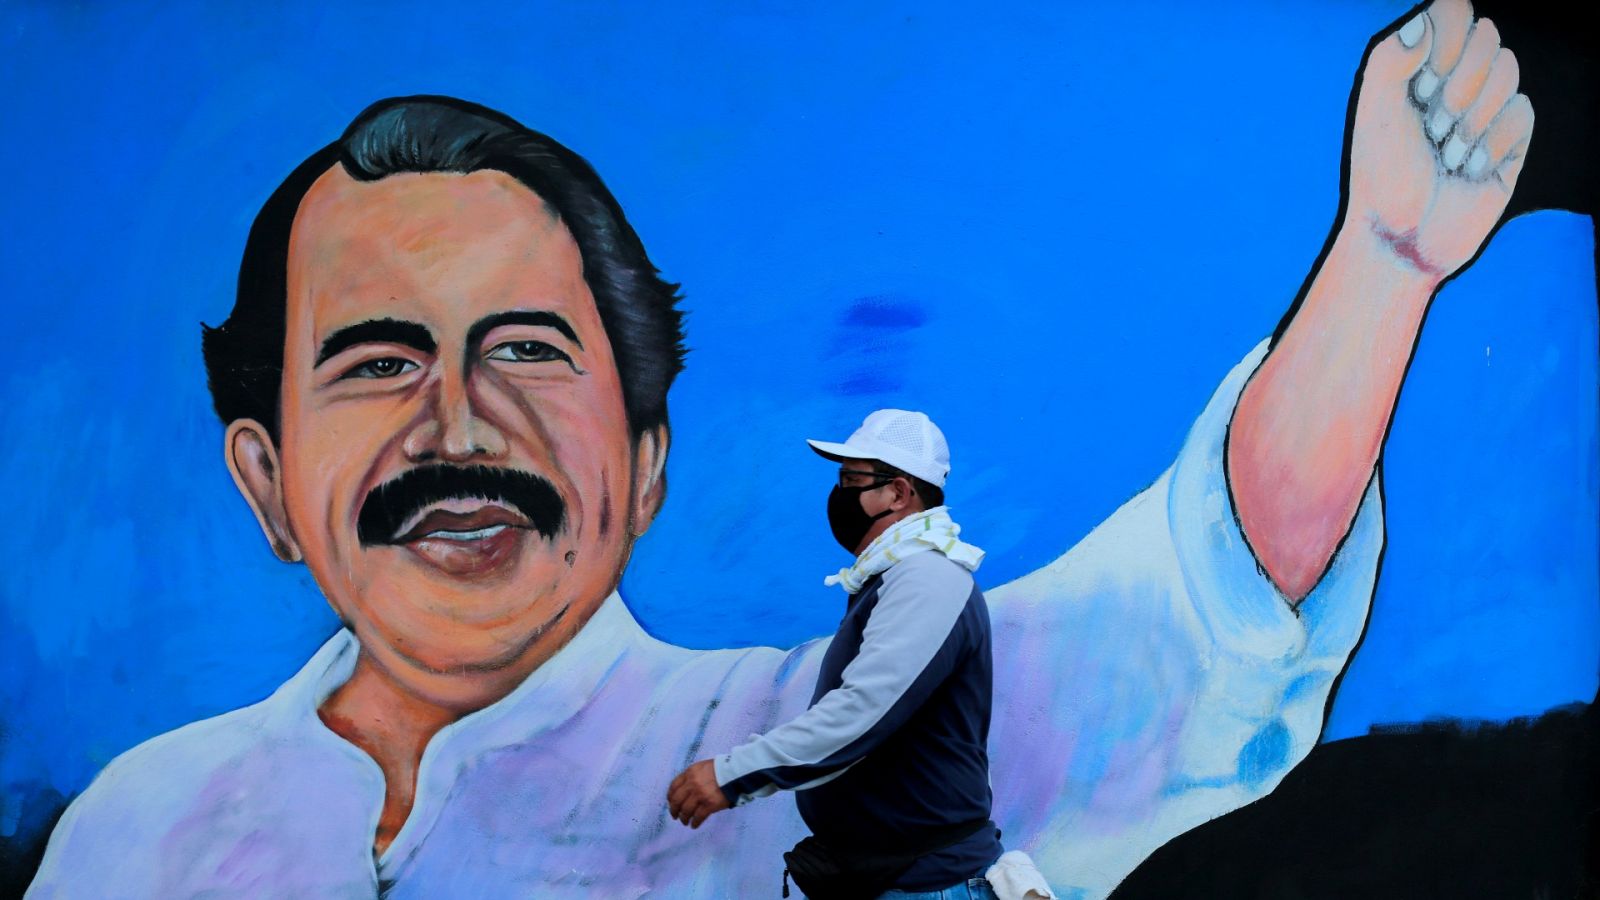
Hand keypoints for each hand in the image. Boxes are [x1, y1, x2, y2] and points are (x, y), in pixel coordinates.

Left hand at [666, 759, 730, 828]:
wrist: (736, 773)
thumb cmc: (722, 768)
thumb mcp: (703, 767)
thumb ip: (693, 776)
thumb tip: (685, 789)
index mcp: (690, 773)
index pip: (673, 786)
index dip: (670, 797)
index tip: (671, 803)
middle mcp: (692, 784)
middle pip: (676, 800)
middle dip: (674, 810)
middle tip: (675, 816)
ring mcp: (700, 795)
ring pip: (686, 811)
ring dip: (684, 818)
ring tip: (685, 822)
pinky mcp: (709, 805)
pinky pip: (698, 817)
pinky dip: (695, 823)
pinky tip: (694, 825)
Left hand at [1346, 0, 1533, 278]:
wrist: (1404, 235)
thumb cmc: (1381, 174)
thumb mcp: (1376, 112)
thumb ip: (1393, 58)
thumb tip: (1423, 22)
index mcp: (1419, 64)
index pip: (1454, 10)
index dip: (1448, 39)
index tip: (1423, 81)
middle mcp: (1456, 77)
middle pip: (1488, 36)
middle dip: (1458, 85)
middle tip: (1431, 128)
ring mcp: (1487, 105)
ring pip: (1509, 70)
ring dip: (1471, 120)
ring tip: (1446, 155)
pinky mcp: (1512, 137)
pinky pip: (1522, 111)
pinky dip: (1492, 144)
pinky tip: (1469, 170)